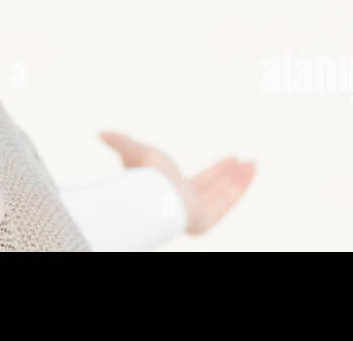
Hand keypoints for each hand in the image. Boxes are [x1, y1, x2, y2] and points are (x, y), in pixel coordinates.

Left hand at [98, 130, 255, 234]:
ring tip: (253, 163)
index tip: (230, 159)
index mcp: (174, 190)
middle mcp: (187, 201)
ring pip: (223, 192)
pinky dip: (240, 186)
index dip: (216, 171)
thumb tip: (100, 132)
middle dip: (230, 174)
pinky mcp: (206, 219)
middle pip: (215, 187)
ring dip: (239, 178)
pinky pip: (228, 200)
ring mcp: (198, 211)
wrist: (152, 198)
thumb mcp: (135, 152)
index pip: (200, 182)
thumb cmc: (142, 177)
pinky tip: (250, 172)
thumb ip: (121, 142)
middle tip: (243, 160)